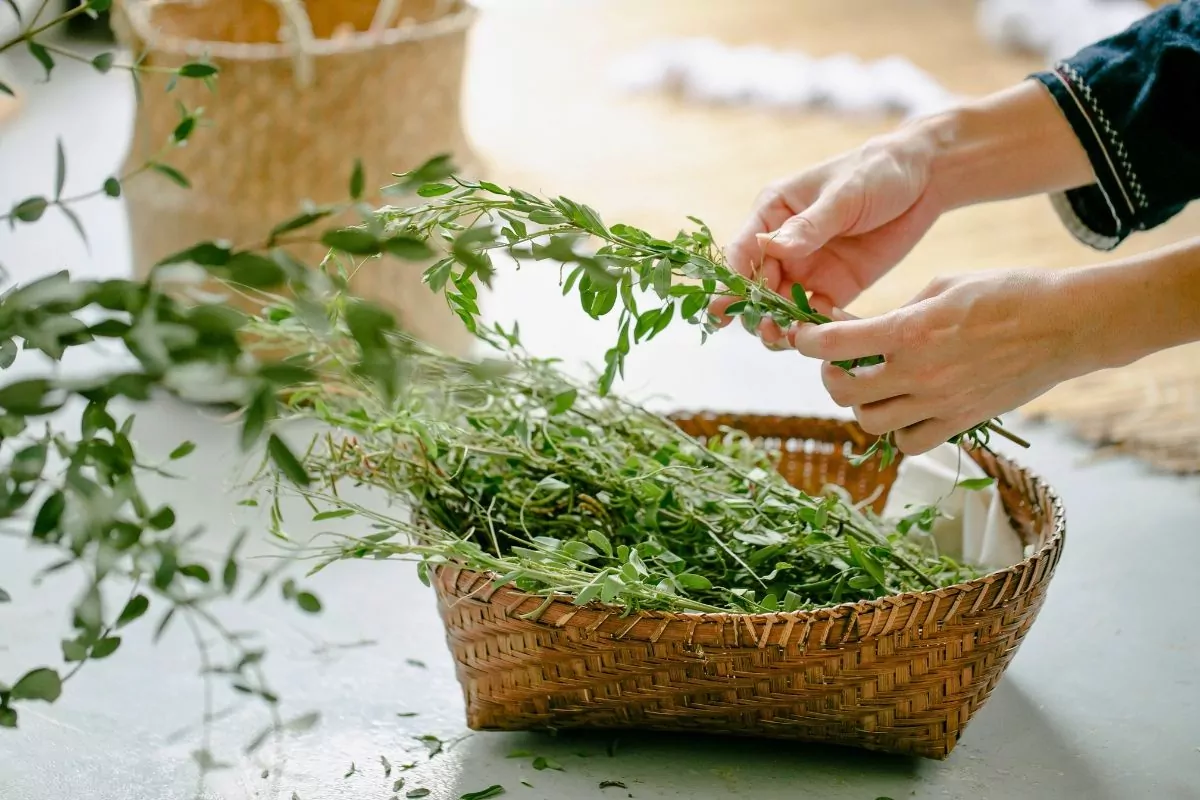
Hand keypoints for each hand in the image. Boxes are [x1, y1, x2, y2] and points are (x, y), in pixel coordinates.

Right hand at [711, 129, 943, 346]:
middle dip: (756, 311)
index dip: (731, 281)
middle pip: (757, 286)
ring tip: (786, 339)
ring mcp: (808, 269)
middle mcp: (784, 245)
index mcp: (774, 213)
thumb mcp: (844, 195)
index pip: (742, 251)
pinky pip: (815, 315)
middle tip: (766, 330)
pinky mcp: (835, 287)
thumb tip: (772, 247)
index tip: (724, 309)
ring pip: (780, 307)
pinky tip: (822, 339)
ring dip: (779, 326)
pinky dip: (814, 329)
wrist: (926, 179)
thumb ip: (810, 225)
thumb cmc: (878, 171)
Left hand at [788, 269, 1098, 454]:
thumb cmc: (1006, 292)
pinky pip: (909, 443)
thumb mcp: (942, 286)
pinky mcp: (961, 420)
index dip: (808, 341)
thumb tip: (861, 329)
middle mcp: (918, 372)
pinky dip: (898, 431)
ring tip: (874, 385)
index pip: (834, 345)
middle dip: (832, 374)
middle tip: (842, 362)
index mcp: (909, 330)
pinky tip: (906, 408)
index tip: (805, 336)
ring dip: (862, 404)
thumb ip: (898, 311)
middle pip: (843, 390)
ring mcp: (939, 402)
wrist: (1065, 324)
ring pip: (870, 422)